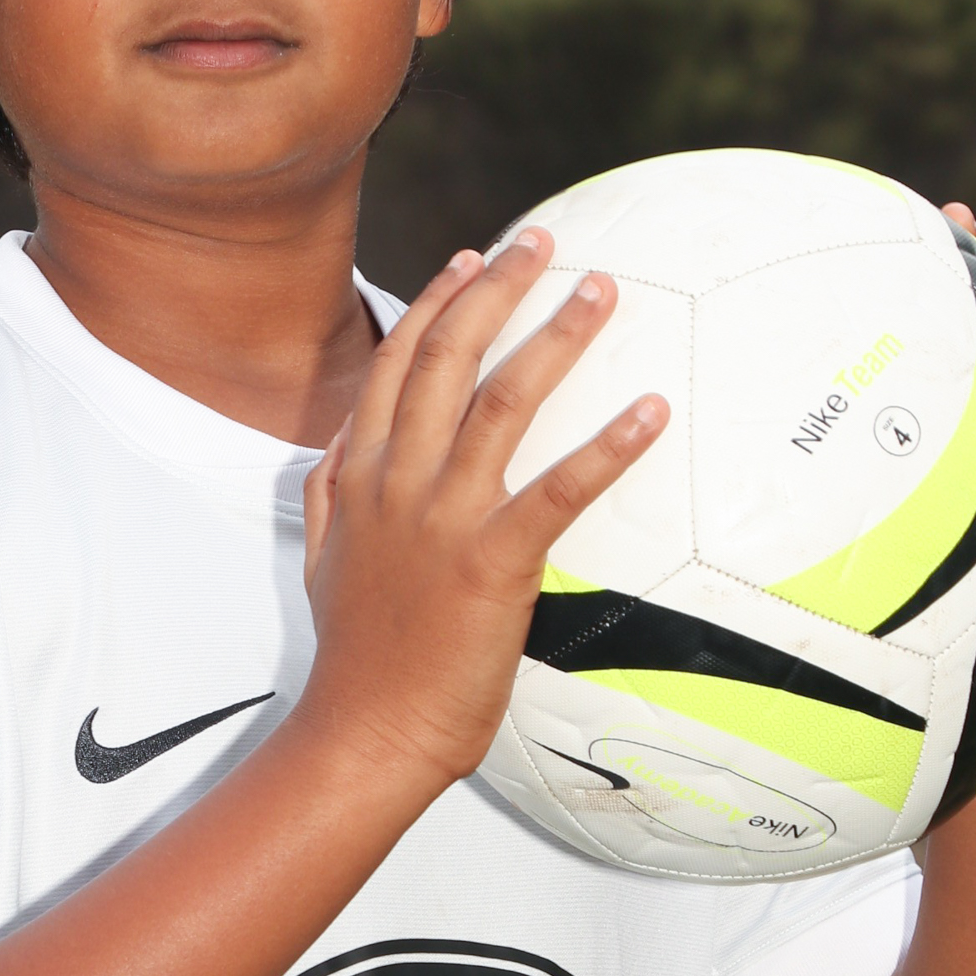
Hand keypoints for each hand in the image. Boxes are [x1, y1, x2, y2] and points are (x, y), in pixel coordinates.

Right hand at [299, 229, 667, 794]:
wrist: (365, 733)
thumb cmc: (358, 658)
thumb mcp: (324, 560)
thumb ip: (330, 493)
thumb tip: (341, 445)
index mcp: (361, 477)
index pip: (396, 366)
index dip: (436, 304)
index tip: (471, 260)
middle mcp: (398, 483)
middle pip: (448, 358)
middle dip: (496, 290)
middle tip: (543, 241)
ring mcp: (442, 519)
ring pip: (503, 402)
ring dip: (556, 338)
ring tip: (600, 291)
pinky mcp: (491, 564)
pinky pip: (560, 490)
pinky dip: (609, 447)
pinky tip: (650, 411)